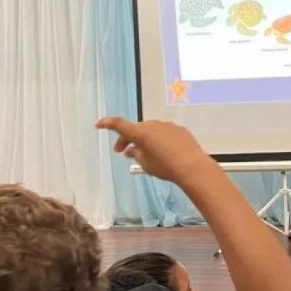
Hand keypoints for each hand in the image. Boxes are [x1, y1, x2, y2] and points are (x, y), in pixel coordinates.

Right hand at [96, 117, 214, 184]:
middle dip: (128, 139)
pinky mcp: (179, 129)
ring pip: (150, 130)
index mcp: (140, 132)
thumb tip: (132, 149)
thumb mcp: (145, 164)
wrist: (192, 166)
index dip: (107, 123)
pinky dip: (159, 139)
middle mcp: (152, 125)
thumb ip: (136, 154)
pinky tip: (163, 151)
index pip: (119, 124)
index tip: (98, 124)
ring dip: (144, 139)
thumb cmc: (165, 167)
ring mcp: (167, 126)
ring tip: (145, 153)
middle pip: (135, 129)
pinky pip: (164, 132)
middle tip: (123, 152)